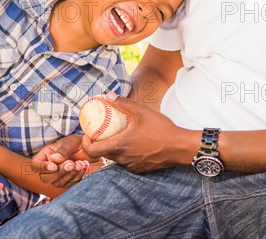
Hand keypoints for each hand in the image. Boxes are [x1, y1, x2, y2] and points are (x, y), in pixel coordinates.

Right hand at [30, 135, 92, 188]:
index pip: (36, 165)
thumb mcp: (72, 142)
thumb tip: (53, 159)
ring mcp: (59, 177)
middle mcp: (50, 168)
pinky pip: (70, 185)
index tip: (54, 166)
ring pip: (58, 183)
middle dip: (59, 172)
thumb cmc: (79, 143)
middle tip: (72, 163)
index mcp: (46, 156)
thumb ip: (63, 150)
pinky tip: (85, 167)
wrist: (93, 150)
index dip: (42, 168)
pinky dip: (78, 177)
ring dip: (70, 174)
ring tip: (81, 163)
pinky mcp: (69, 183)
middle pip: (45, 178)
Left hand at [81, 94, 195, 173]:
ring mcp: (132, 166)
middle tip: (101, 132)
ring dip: (113, 148)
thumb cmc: (161, 128)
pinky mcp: (140, 169)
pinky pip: (127, 162)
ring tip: (118, 135)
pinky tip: (133, 143)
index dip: (85, 143)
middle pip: (103, 154)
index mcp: (120, 146)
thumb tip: (108, 95)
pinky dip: (125, 153)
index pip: (92, 151)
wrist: (180, 146)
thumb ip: (123, 103)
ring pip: (115, 158)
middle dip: (99, 144)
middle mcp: (123, 159)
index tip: (88, 135)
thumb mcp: (141, 111)